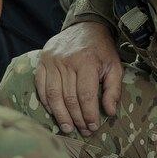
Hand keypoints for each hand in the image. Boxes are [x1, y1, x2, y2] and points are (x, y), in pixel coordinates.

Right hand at [35, 21, 122, 135]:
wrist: (85, 26)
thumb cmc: (101, 50)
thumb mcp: (114, 66)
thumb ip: (113, 89)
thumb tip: (109, 112)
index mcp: (86, 61)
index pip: (86, 95)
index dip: (89, 114)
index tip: (93, 127)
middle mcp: (67, 61)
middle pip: (69, 98)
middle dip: (77, 118)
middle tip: (82, 131)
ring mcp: (51, 61)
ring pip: (54, 95)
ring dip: (61, 115)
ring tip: (68, 128)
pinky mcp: (41, 62)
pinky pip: (41, 87)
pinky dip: (47, 103)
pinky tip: (55, 113)